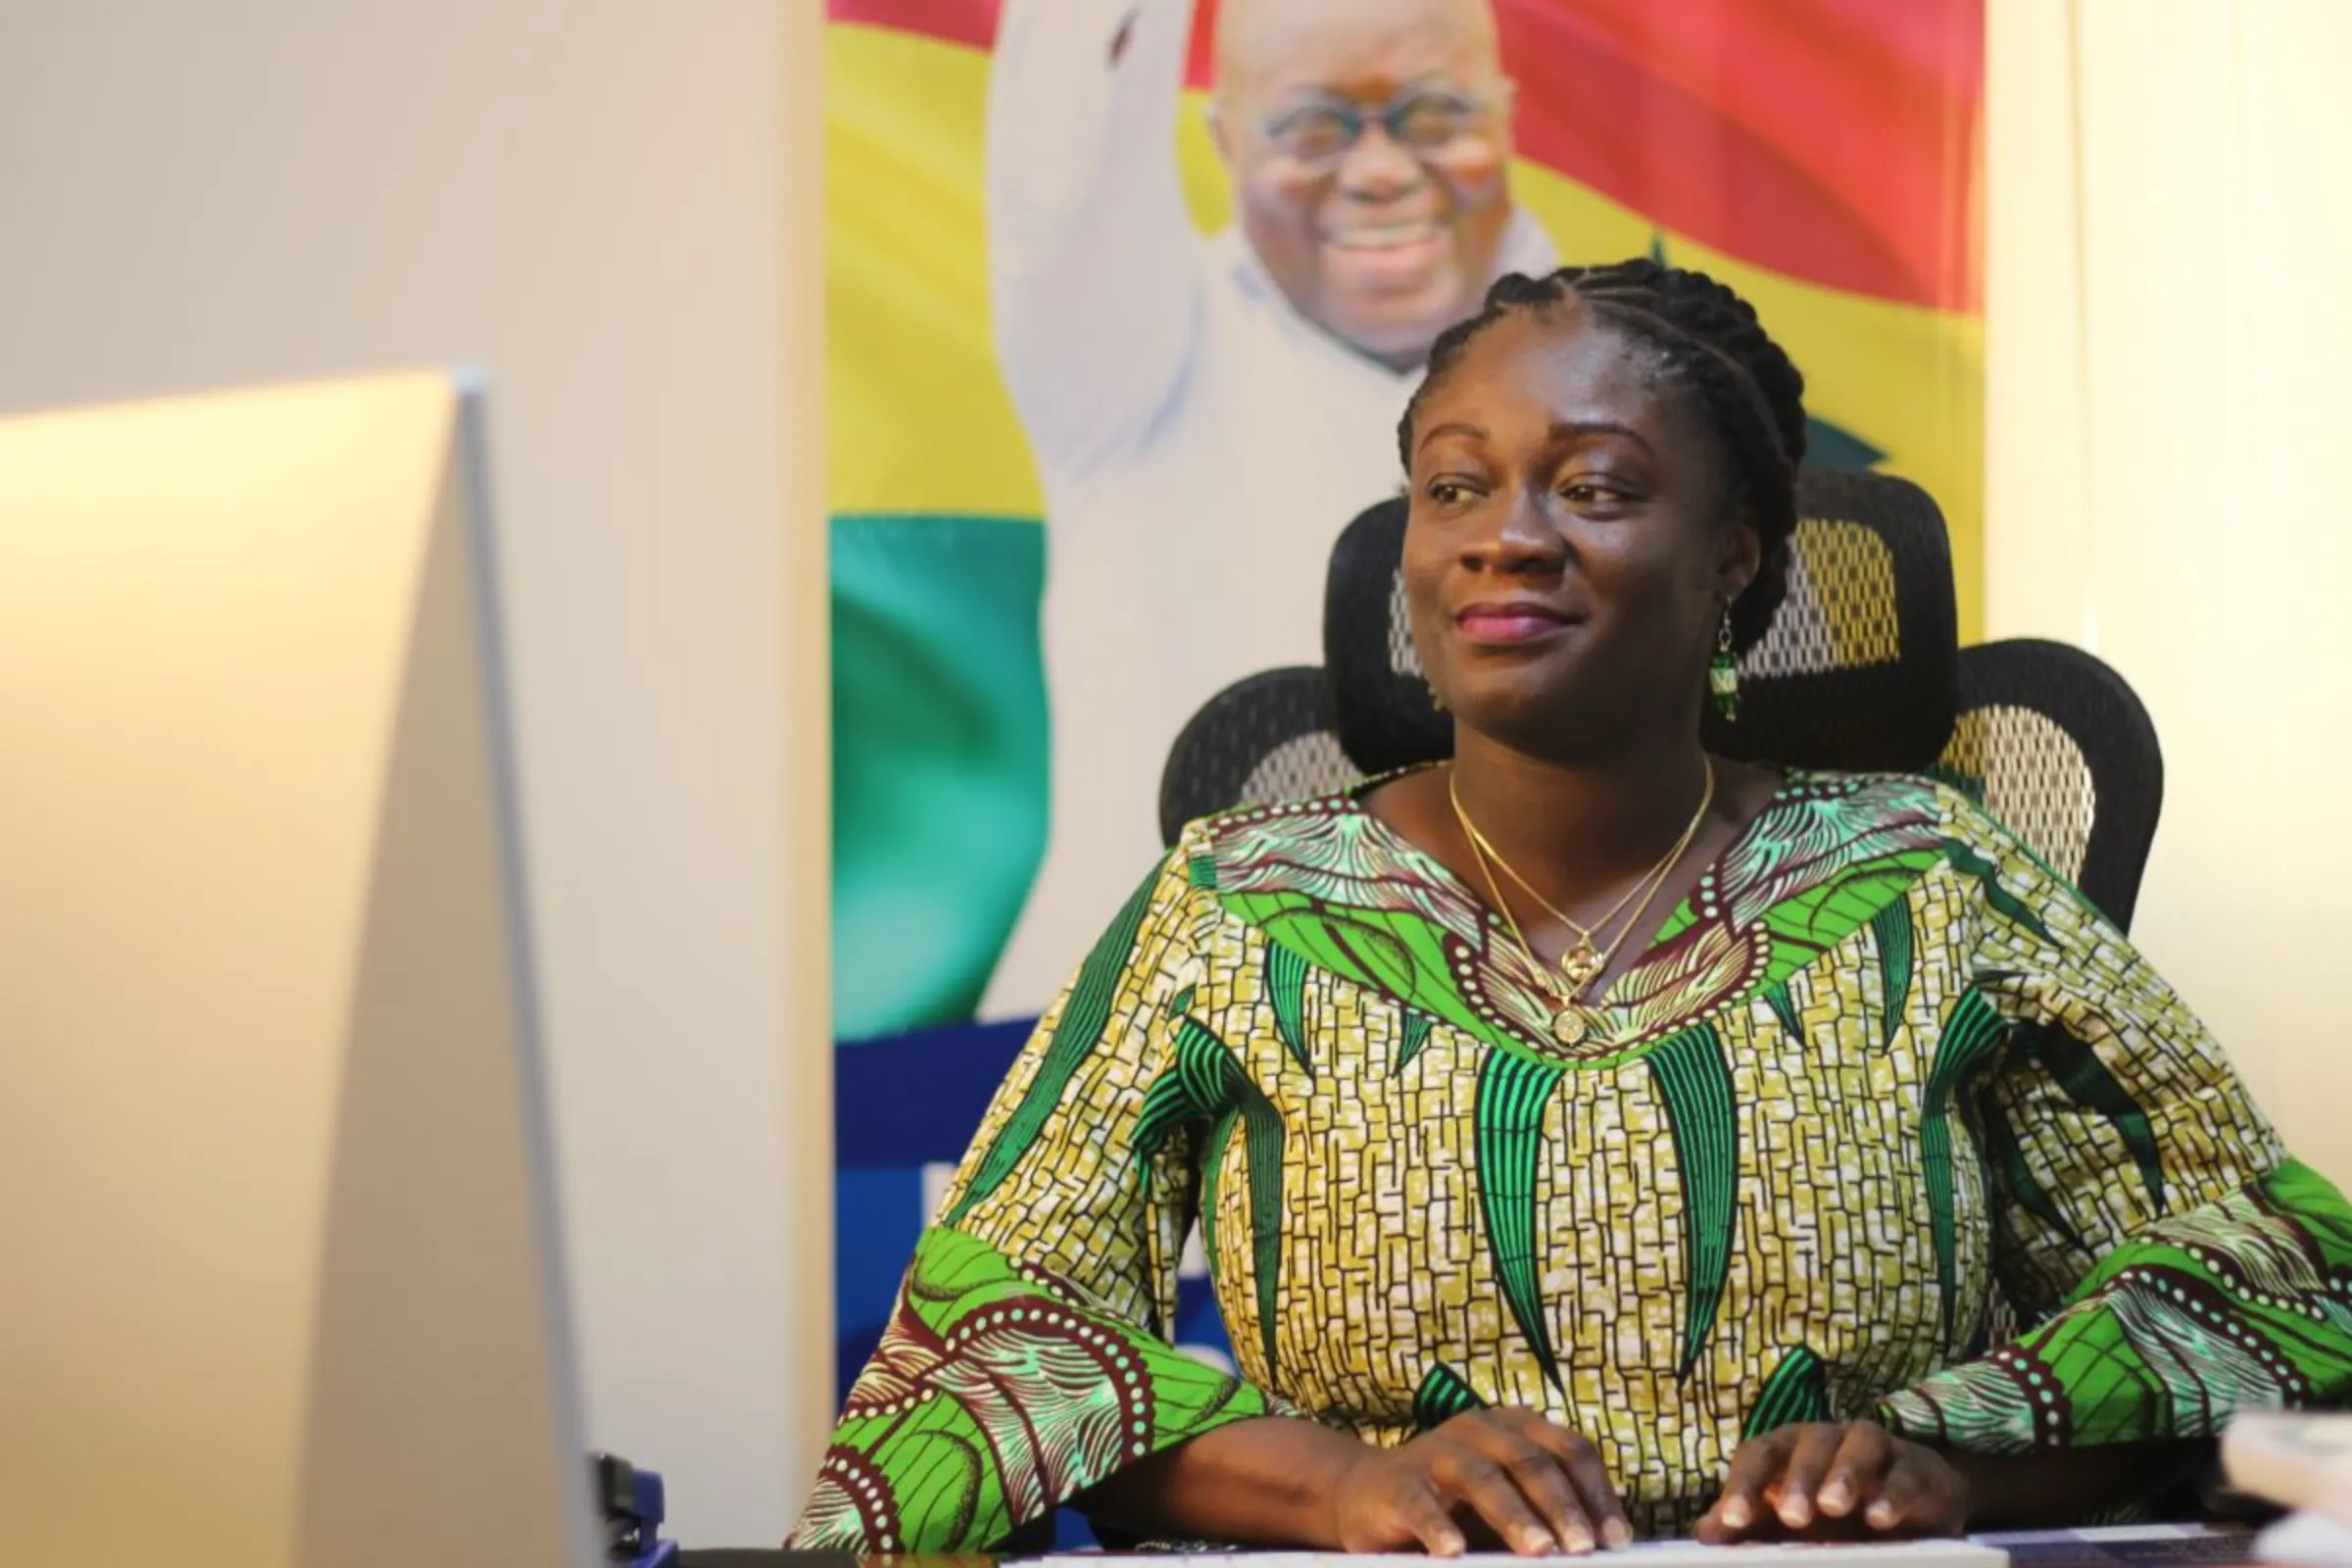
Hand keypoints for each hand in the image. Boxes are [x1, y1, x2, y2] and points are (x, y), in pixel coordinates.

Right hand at [1328, 1408, 1629, 1556]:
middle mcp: (1478, 1429)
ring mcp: (1435, 1450)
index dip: (1596, 1493)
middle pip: (1530, 1460)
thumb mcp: (1506, 1507)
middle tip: (1583, 1548)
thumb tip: (1596, 1551)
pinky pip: (1420, 1502)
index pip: (1569, 1450)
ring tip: (1538, 1550)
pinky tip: (1455, 1552)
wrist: (1366, 1495)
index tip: (1617, 1539)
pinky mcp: (1397, 1481)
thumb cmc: (1454, 1506)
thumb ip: (1544, 1521)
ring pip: (1482, 1475)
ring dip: (1514, 1515)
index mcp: (1515, 1428)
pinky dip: (1439, 1526)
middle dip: (1561, 1506)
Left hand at [1697, 1422, 1968, 1542]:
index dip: (1743, 1484)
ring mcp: (1876, 1449)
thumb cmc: (1836, 1516)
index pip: (1758, 1454)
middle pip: (1808, 1442)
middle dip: (1799, 1478)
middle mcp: (1829, 1439)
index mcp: (1788, 1450)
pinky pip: (1905, 1473)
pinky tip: (1881, 1518)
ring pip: (1859, 1443)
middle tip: (1793, 1515)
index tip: (1734, 1521)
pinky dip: (1894, 1493)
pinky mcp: (1918, 1469)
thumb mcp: (1789, 1526)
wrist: (1912, 1508)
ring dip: (1845, 1473)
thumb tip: (1705, 1536)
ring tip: (1835, 1507)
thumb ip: (1750, 1525)